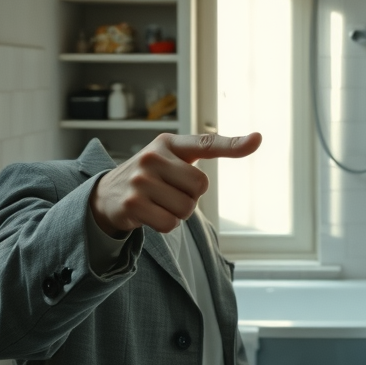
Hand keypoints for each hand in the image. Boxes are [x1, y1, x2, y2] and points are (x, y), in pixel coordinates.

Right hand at [89, 132, 261, 236]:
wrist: (107, 195)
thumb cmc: (151, 175)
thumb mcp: (173, 157)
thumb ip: (206, 149)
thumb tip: (253, 140)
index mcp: (169, 143)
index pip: (207, 143)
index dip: (234, 144)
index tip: (258, 139)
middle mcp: (154, 156)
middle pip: (200, 187)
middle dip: (190, 197)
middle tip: (170, 193)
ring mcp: (141, 179)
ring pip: (186, 208)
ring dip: (177, 213)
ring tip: (159, 203)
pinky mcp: (133, 203)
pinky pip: (169, 223)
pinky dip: (165, 225)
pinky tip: (151, 214)